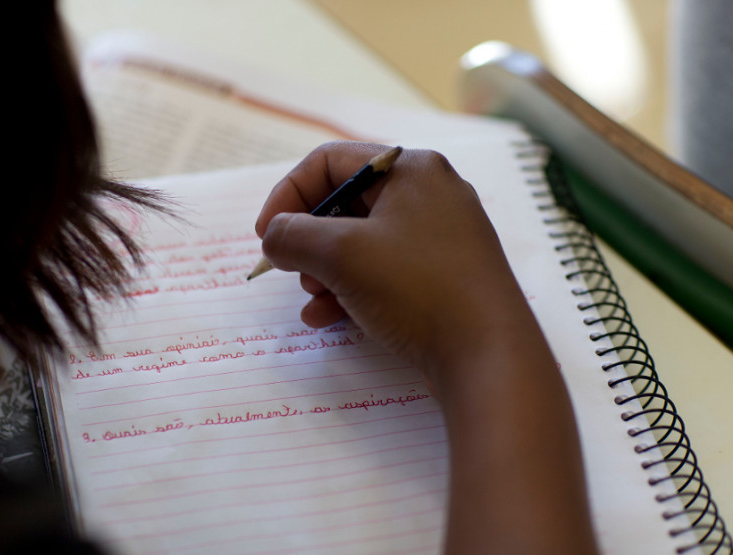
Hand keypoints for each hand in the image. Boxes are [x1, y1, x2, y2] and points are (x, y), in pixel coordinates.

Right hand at [255, 141, 532, 388]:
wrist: (489, 356)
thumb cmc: (417, 289)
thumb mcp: (341, 254)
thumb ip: (293, 236)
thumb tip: (274, 237)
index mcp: (411, 170)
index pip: (329, 162)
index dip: (288, 195)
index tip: (266, 236)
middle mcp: (430, 194)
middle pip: (344, 204)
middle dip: (309, 240)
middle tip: (293, 271)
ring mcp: (441, 237)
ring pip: (361, 242)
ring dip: (325, 269)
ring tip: (314, 299)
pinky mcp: (444, 276)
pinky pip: (384, 270)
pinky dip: (351, 289)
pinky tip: (328, 318)